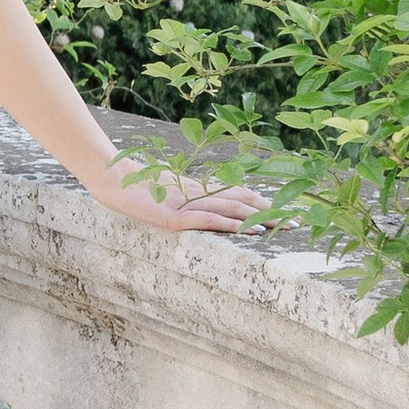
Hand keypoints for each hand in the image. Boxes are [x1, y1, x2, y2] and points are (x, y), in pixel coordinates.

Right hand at [84, 152, 268, 237]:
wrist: (109, 178)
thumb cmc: (132, 185)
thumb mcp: (162, 193)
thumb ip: (181, 198)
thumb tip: (198, 209)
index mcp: (198, 190)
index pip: (238, 194)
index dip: (263, 201)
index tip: (286, 209)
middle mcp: (198, 194)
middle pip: (243, 201)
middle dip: (272, 211)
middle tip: (299, 222)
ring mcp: (187, 205)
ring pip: (232, 210)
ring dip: (259, 219)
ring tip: (283, 226)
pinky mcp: (175, 217)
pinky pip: (208, 220)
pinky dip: (231, 226)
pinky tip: (248, 231)